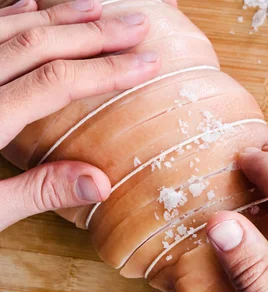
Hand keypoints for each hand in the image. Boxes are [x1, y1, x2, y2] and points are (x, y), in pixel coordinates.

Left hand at [0, 0, 160, 229]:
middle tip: (136, 24)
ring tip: (99, 6)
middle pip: (36, 44)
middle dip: (92, 32)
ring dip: (57, 13)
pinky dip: (8, 11)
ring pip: (6, 26)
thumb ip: (36, 192)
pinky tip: (32, 5)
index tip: (147, 62)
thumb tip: (101, 182)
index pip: (55, 83)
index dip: (106, 70)